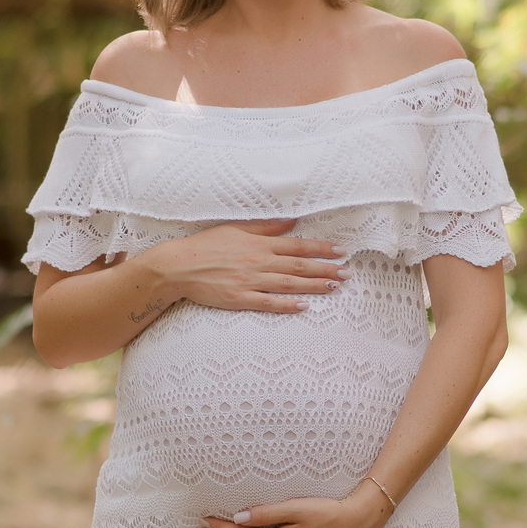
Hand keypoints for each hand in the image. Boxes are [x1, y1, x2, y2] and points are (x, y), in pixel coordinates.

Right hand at [152, 219, 350, 313]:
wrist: (179, 266)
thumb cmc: (206, 245)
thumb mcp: (236, 229)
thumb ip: (266, 226)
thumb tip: (291, 221)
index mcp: (259, 243)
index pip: (297, 246)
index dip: (321, 249)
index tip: (341, 251)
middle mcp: (258, 261)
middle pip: (299, 266)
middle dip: (326, 269)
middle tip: (347, 273)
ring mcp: (250, 281)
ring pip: (289, 284)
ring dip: (314, 286)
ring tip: (335, 287)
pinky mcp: (239, 298)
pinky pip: (268, 302)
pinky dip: (287, 305)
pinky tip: (304, 307)